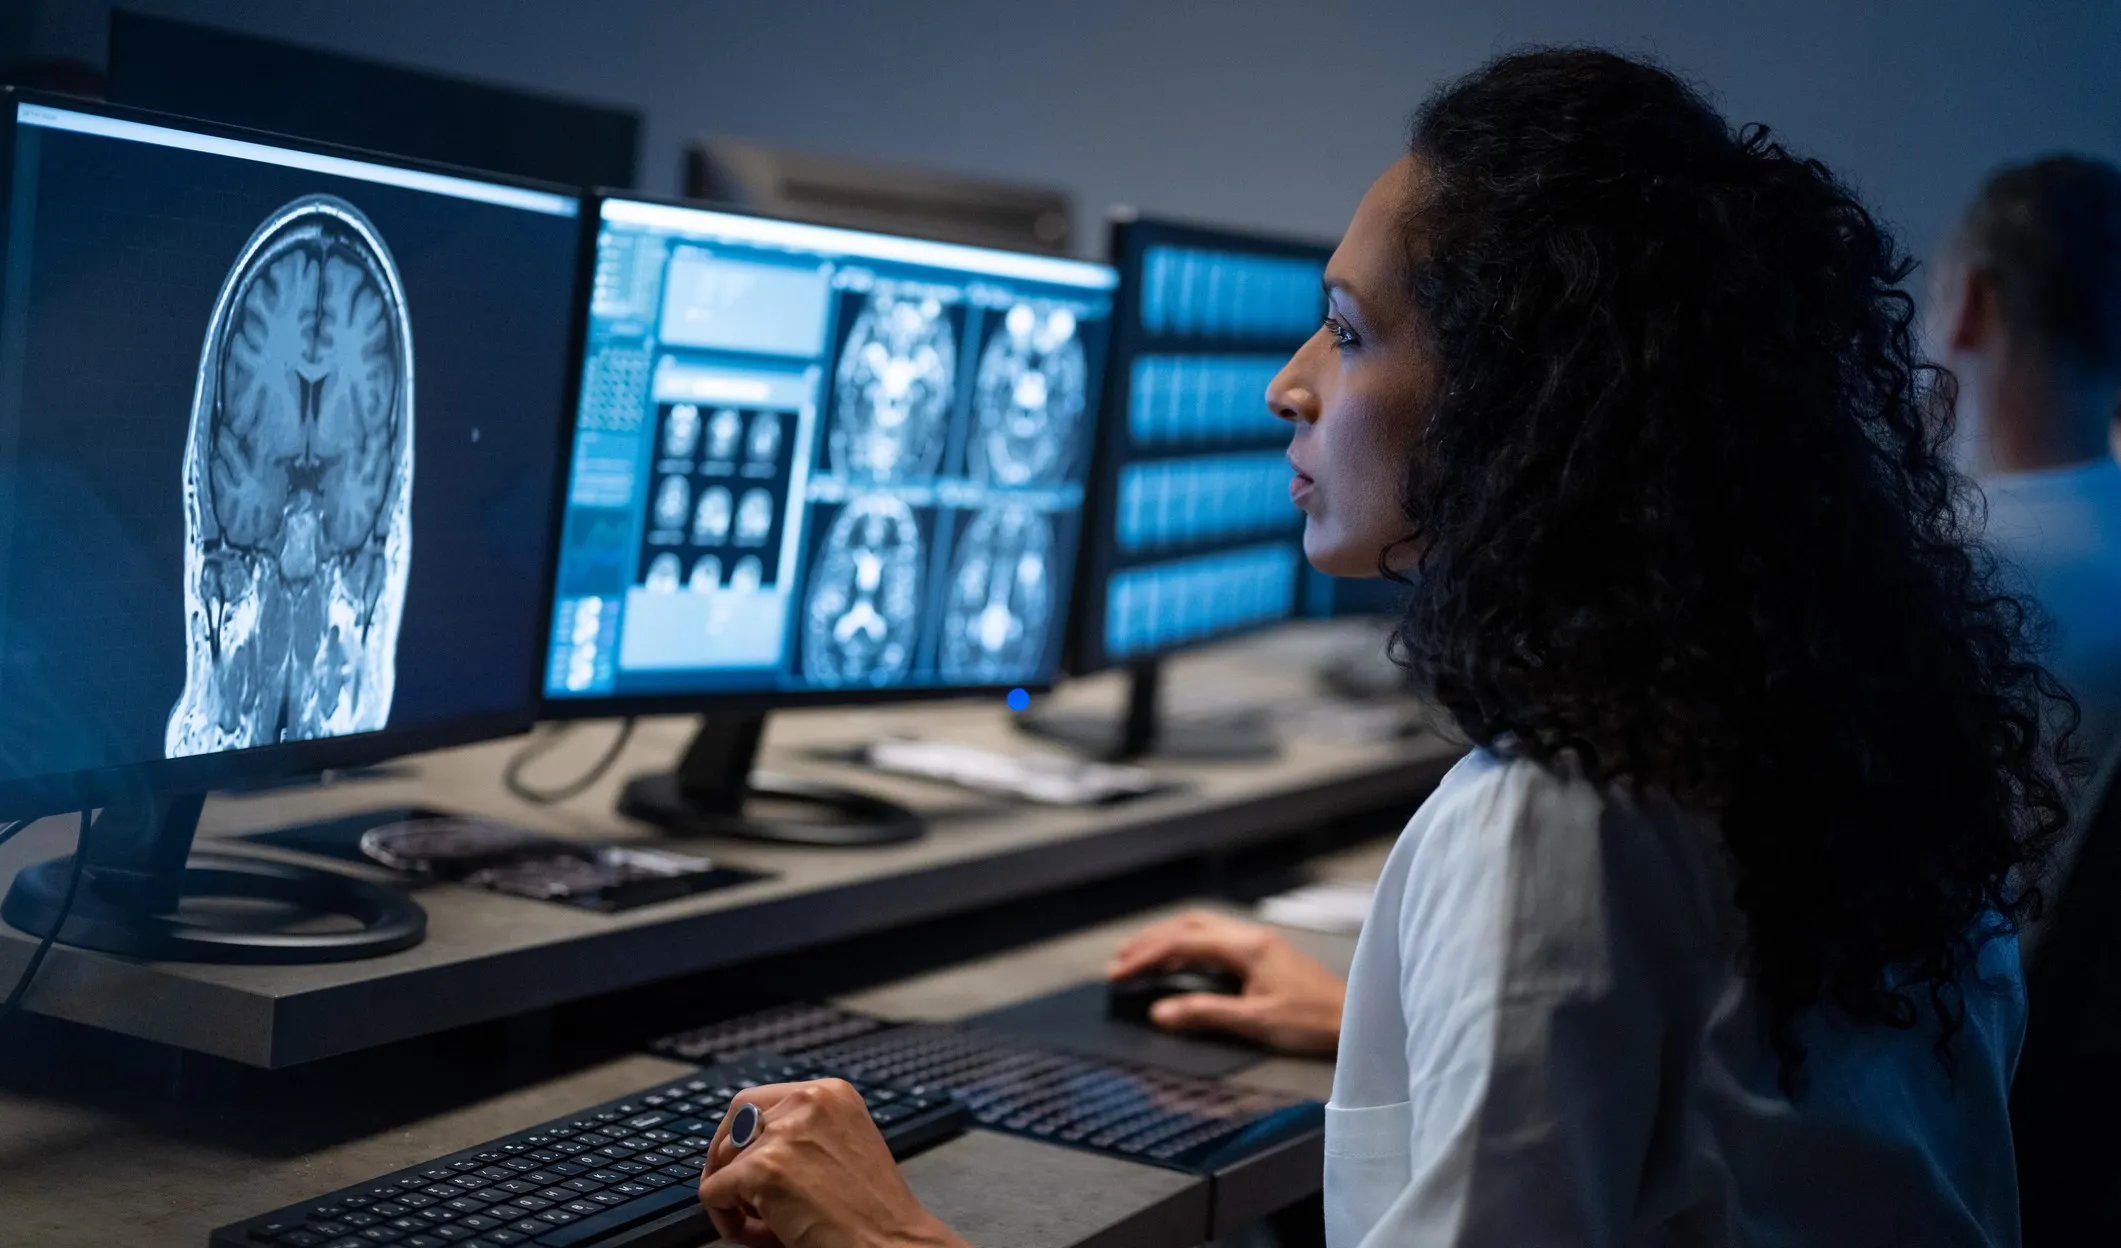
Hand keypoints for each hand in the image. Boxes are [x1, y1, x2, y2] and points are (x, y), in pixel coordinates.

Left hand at [699, 1079, 968, 1247]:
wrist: (892, 1244)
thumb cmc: (874, 1212)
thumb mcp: (841, 1149)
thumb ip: (799, 1139)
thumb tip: (738, 1156)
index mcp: (831, 1093)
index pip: (759, 1101)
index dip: (743, 1137)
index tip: (741, 1163)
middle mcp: (808, 1102)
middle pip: (735, 1120)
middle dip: (728, 1158)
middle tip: (737, 1193)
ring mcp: (784, 1134)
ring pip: (723, 1160)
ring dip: (733, 1192)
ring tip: (762, 1221)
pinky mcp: (765, 1169)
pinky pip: (713, 1191)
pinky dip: (723, 1218)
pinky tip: (755, 1233)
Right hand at [1106, 909, 1345, 1055]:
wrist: (1356, 1020)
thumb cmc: (1312, 1021)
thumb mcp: (1255, 1021)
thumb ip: (1205, 1013)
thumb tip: (1159, 1013)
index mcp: (1246, 946)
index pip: (1183, 942)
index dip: (1146, 956)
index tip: (1117, 972)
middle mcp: (1250, 936)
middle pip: (1188, 926)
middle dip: (1149, 941)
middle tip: (1118, 962)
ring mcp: (1257, 943)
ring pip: (1201, 929)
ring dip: (1167, 940)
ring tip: (1138, 958)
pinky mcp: (1263, 955)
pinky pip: (1214, 941)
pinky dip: (1187, 947)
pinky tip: (1177, 963)